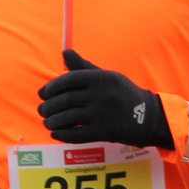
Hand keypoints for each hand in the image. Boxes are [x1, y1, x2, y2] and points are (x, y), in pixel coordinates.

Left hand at [37, 50, 173, 148]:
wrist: (146, 117)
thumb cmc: (122, 94)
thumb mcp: (106, 76)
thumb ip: (83, 67)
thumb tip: (64, 53)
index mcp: (101, 78)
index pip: (68, 80)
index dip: (51, 87)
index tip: (42, 94)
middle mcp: (101, 95)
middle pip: (65, 100)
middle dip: (48, 106)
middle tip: (41, 110)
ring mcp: (102, 114)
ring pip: (68, 118)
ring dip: (52, 121)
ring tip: (46, 122)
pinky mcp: (104, 132)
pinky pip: (77, 135)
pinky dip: (63, 135)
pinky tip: (55, 133)